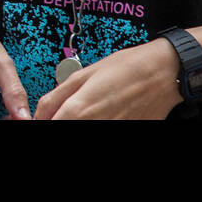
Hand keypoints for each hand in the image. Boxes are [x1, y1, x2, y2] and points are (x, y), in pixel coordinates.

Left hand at [34, 38, 182, 119]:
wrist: (162, 73)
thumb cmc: (125, 68)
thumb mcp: (83, 74)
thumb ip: (56, 98)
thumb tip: (39, 115)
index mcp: (78, 110)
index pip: (48, 126)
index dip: (42, 122)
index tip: (44, 118)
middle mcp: (94, 126)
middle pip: (65, 130)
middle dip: (60, 122)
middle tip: (66, 113)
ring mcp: (112, 131)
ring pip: (85, 132)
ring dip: (81, 123)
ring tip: (91, 110)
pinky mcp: (125, 133)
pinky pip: (104, 133)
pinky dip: (100, 122)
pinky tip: (104, 114)